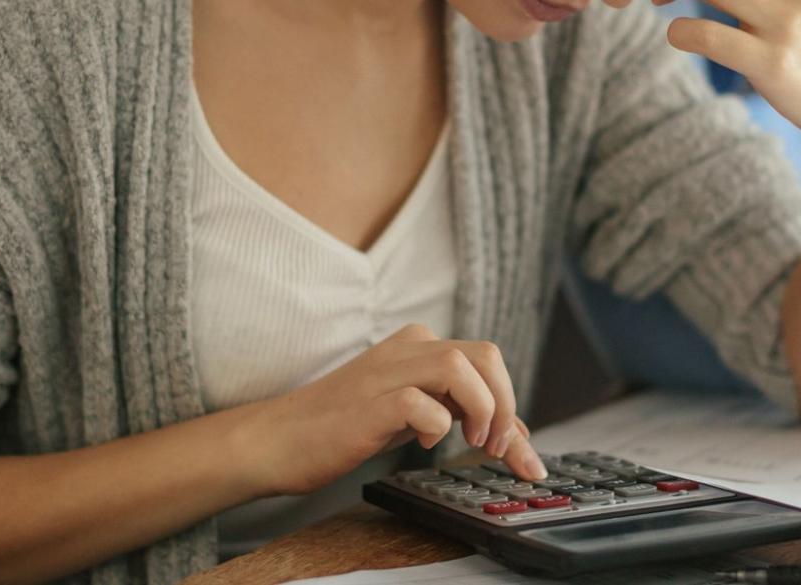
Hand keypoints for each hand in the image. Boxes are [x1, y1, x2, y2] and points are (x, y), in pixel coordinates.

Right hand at [249, 324, 544, 495]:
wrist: (279, 439)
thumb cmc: (343, 426)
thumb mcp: (413, 414)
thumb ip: (459, 413)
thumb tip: (516, 435)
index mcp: (419, 346)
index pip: (487, 361)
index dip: (513, 405)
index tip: (522, 454)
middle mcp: (408, 349)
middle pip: (486, 354)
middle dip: (506, 404)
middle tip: (495, 446)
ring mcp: (387, 372)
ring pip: (460, 366)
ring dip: (482, 409)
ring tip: (472, 441)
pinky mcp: (369, 403)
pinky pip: (420, 401)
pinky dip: (436, 423)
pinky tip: (426, 440)